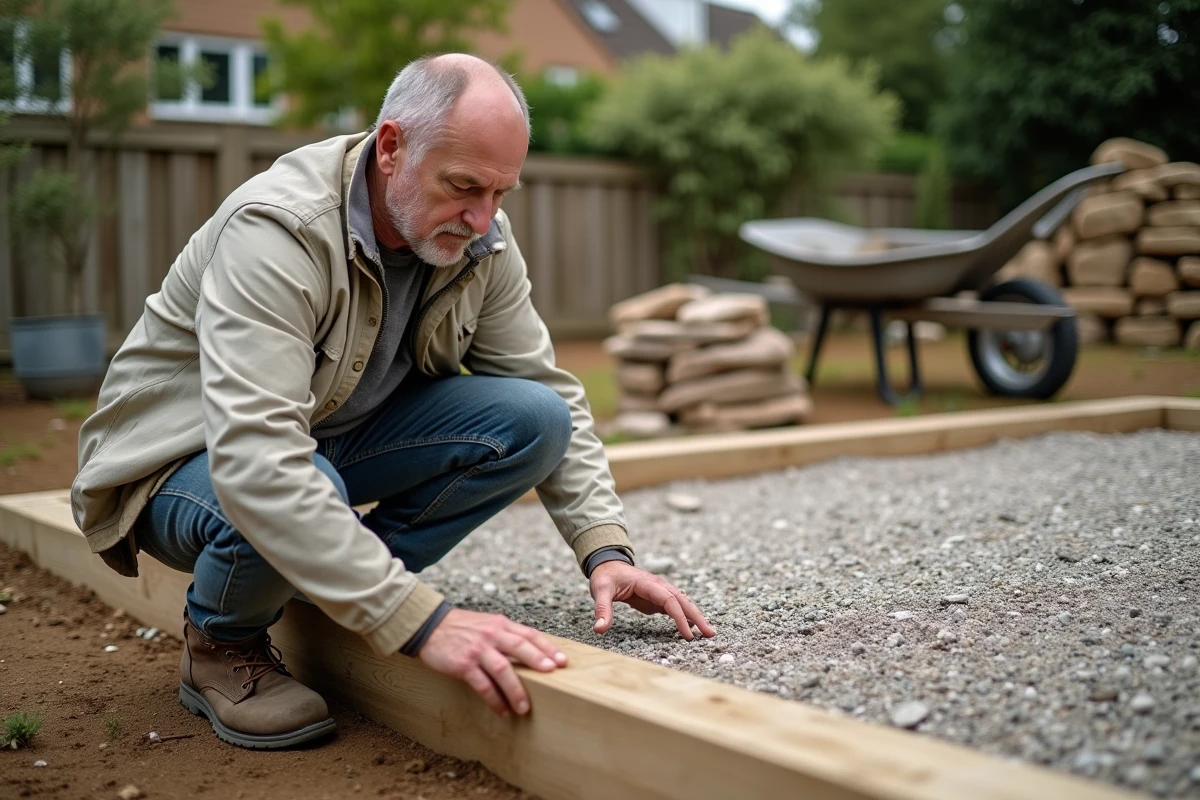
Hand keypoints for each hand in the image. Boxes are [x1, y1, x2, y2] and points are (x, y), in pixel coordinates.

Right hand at [417, 608, 567, 716]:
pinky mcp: (463, 664)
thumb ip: (507, 635)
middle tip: (552, 675)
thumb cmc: (462, 628)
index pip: (529, 635)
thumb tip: (533, 653)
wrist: (430, 627)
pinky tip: (502, 710)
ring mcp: (477, 650)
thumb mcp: (488, 624)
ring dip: (516, 689)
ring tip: (524, 707)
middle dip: (538, 661)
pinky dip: (494, 699)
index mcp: (500, 624)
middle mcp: (491, 635)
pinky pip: (482, 685)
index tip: (562, 661)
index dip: (547, 648)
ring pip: (503, 669)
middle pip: (520, 647)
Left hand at [590, 561, 716, 640]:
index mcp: (648, 583)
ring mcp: (659, 592)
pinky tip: (693, 628)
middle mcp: (658, 586)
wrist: (608, 565)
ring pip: (682, 604)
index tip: (687, 635)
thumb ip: (602, 609)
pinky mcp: (657, 599)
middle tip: (710, 634)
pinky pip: (675, 608)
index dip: (680, 617)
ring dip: (695, 617)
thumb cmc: (605, 577)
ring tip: (708, 633)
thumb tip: (599, 629)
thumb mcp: (600, 591)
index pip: (669, 600)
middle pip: (683, 601)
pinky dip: (686, 617)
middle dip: (697, 617)